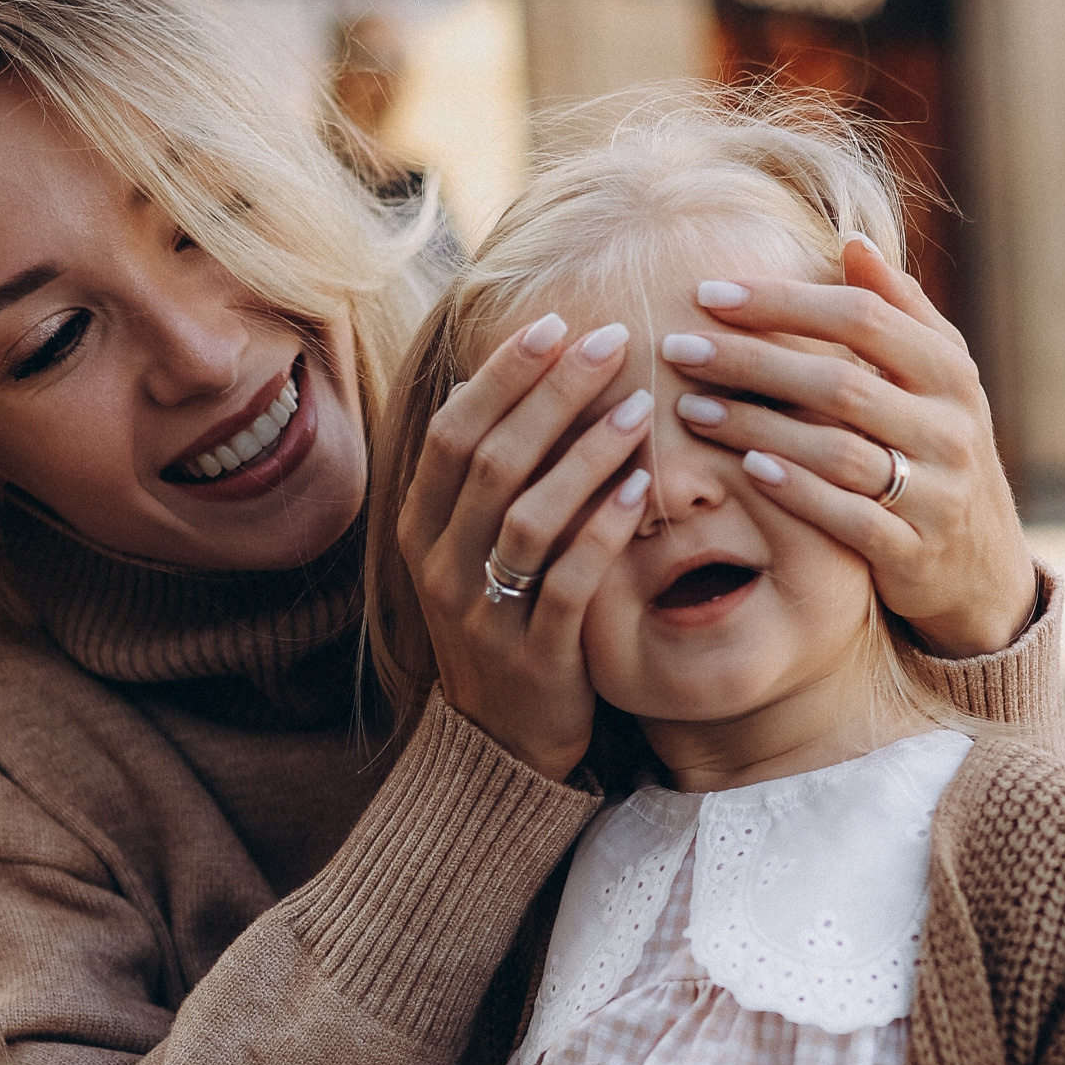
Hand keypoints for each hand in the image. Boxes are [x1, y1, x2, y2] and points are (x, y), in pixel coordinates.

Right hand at [397, 315, 655, 779]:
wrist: (501, 740)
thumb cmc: (501, 618)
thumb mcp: (472, 546)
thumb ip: (482, 474)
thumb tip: (499, 372)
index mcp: (420, 528)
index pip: (455, 432)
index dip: (504, 375)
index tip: (557, 324)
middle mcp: (440, 566)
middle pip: (493, 460)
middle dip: (553, 394)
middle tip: (612, 341)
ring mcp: (483, 614)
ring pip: (530, 517)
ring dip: (587, 454)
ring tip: (639, 406)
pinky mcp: (535, 656)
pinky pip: (568, 584)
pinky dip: (605, 532)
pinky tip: (643, 490)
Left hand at [661, 237, 1033, 660]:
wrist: (982, 564)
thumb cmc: (938, 451)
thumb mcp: (938, 380)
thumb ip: (900, 312)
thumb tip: (851, 241)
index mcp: (950, 371)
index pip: (861, 316)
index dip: (782, 301)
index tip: (708, 293)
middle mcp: (950, 426)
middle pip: (840, 382)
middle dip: (751, 361)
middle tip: (678, 348)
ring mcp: (936, 492)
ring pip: (838, 451)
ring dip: (756, 427)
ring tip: (689, 409)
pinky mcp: (914, 551)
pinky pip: (849, 518)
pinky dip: (796, 491)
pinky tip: (745, 469)